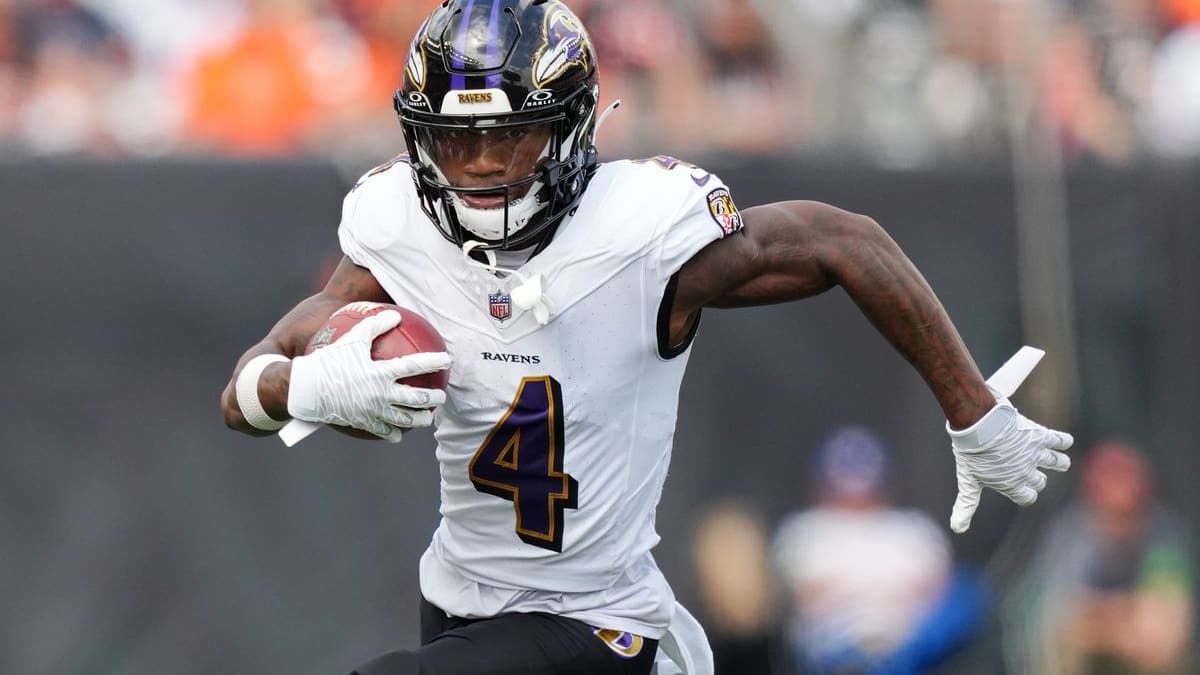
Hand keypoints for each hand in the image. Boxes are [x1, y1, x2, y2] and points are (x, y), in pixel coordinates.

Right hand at [287, 310, 449, 442]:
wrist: (305, 389)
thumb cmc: (328, 361)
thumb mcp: (351, 339)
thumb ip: (374, 325)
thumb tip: (395, 314)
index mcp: (380, 373)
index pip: (415, 366)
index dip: (434, 362)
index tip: (447, 360)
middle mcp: (381, 394)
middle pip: (416, 398)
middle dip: (433, 398)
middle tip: (441, 396)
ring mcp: (373, 411)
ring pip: (405, 419)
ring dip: (420, 419)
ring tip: (428, 418)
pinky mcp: (363, 423)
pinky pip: (384, 431)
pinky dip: (394, 434)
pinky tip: (400, 434)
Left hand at [947, 396, 1072, 532]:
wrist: (980, 426)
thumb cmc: (972, 454)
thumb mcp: (968, 481)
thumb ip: (967, 505)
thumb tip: (957, 530)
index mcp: (1012, 484)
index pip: (1028, 496)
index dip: (1025, 494)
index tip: (1023, 490)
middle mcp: (1027, 471)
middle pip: (1040, 481)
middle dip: (1037, 478)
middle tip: (1031, 471)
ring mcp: (1036, 454)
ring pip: (1058, 462)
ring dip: (1059, 462)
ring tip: (1060, 461)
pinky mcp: (1040, 436)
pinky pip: (1059, 440)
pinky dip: (1064, 441)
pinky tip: (1064, 441)